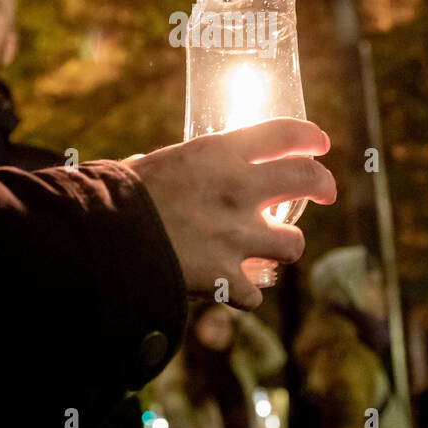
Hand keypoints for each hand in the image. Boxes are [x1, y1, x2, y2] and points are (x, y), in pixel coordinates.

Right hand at [124, 118, 334, 308]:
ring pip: (293, 244)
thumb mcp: (155, 163)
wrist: (101, 241)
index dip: (309, 137)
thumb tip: (178, 170)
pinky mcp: (226, 278)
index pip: (284, 134)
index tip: (320, 144)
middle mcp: (238, 190)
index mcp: (219, 153)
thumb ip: (185, 168)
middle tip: (326, 192)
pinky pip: (254, 293)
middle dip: (323, 185)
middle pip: (308, 181)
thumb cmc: (117, 196)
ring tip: (269, 250)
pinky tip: (233, 288)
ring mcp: (237, 236)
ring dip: (283, 247)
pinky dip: (244, 292)